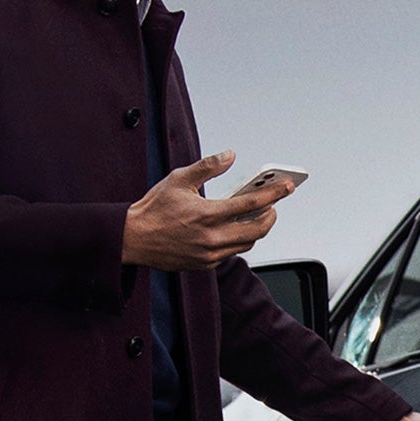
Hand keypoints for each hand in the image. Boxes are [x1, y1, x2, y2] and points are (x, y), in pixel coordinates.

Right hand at [122, 151, 293, 270]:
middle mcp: (210, 238)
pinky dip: (238, 240)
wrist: (132, 239)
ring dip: (256, 229)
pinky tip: (235, 228)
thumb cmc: (153, 209)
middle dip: (271, 216)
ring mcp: (208, 254)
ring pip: (247, 243)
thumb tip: (229, 156)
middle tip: (273, 205)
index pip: (250, 204)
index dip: (273, 194)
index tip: (287, 187)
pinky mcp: (204, 264)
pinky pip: (231, 253)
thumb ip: (207, 166)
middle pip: (257, 230)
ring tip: (257, 215)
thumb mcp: (179, 179)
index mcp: (206, 214)